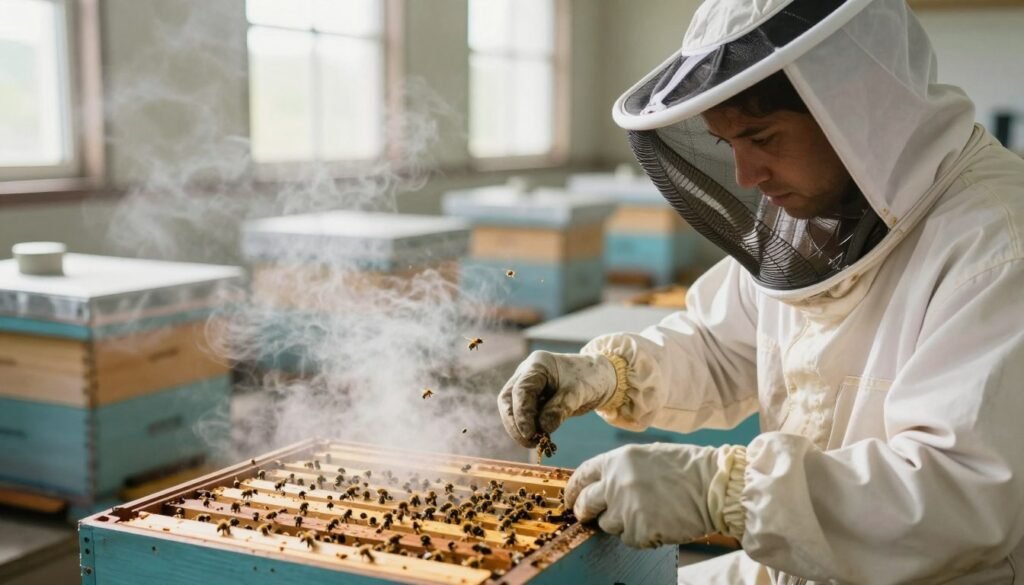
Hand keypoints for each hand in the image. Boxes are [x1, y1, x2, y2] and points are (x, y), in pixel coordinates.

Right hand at [497, 351, 617, 447]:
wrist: (601, 378)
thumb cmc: (590, 378)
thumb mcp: (579, 392)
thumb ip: (560, 408)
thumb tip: (542, 428)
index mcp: (538, 365)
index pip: (521, 390)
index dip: (522, 414)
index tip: (529, 434)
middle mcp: (527, 373)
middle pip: (508, 399)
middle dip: (515, 423)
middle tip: (529, 442)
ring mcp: (528, 386)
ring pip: (512, 408)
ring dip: (520, 428)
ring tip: (536, 442)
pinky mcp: (533, 399)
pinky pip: (524, 415)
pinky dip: (529, 428)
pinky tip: (540, 438)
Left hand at [564, 443, 726, 547]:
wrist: (715, 486)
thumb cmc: (687, 468)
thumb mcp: (647, 456)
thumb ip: (621, 469)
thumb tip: (602, 484)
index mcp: (617, 460)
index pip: (582, 475)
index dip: (573, 489)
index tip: (570, 499)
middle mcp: (616, 483)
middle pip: (585, 503)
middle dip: (584, 511)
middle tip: (589, 515)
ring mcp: (626, 509)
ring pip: (607, 524)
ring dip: (620, 523)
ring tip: (646, 512)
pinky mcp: (639, 531)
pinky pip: (630, 539)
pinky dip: (641, 535)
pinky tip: (659, 522)